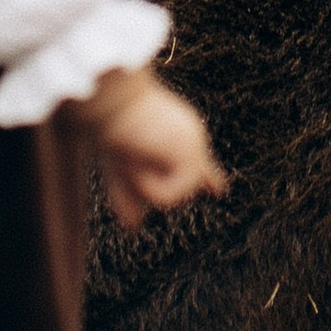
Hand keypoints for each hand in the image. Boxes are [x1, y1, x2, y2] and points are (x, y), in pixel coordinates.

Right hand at [78, 70, 227, 227]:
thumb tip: (132, 227)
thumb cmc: (110, 127)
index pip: (198, 164)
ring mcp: (196, 146)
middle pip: (177, 191)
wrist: (111, 102)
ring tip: (132, 151)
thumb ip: (128, 196)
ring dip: (143, 182)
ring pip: (173, 197)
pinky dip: (149, 185)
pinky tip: (141, 158)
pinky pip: (170, 197)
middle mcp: (193, 139)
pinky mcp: (193, 156)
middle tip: (124, 155)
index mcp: (179, 136)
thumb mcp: (119, 167)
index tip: (219, 191)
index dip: (209, 179)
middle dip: (143, 184)